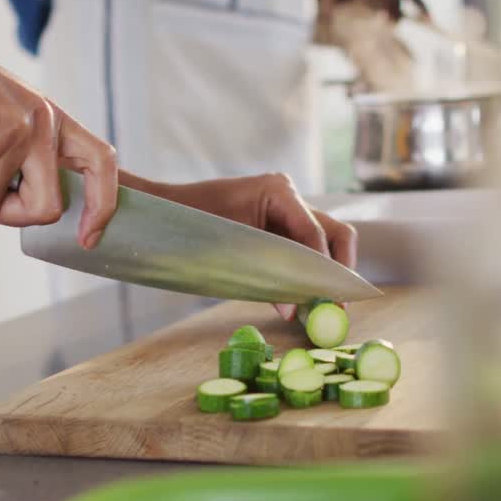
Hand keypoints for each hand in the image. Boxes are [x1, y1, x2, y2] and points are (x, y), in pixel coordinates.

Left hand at [130, 172, 357, 318]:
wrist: (162, 214)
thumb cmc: (189, 224)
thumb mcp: (230, 250)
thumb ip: (267, 276)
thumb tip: (293, 309)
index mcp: (278, 191)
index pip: (316, 233)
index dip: (323, 269)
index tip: (326, 300)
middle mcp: (290, 197)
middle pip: (335, 233)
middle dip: (338, 270)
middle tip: (337, 306)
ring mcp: (287, 211)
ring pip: (325, 243)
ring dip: (324, 274)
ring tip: (321, 307)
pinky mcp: (279, 228)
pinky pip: (305, 251)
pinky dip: (307, 274)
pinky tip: (302, 299)